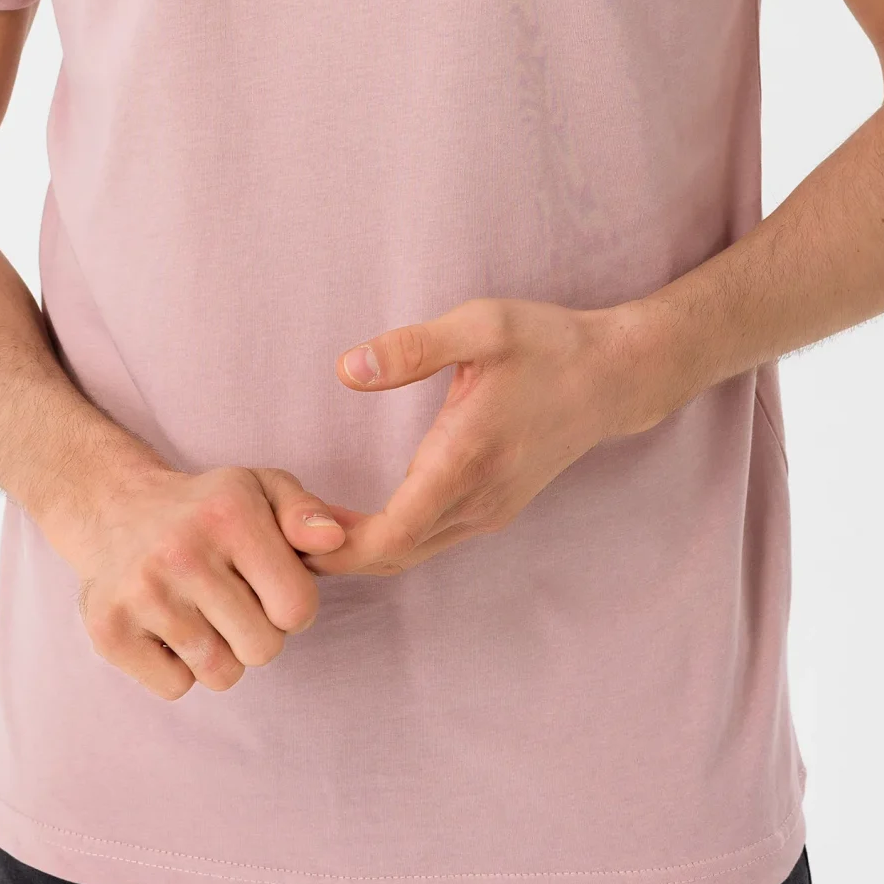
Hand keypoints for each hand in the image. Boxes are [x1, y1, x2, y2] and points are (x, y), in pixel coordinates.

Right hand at [50, 462, 360, 700]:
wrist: (115, 510)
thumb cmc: (208, 510)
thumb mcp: (262, 490)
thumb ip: (306, 513)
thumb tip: (334, 539)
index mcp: (229, 513)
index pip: (298, 609)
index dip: (292, 606)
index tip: (268, 585)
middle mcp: (182, 551)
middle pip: (263, 649)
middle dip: (257, 632)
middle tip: (230, 599)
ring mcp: (141, 593)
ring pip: (221, 674)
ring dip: (220, 653)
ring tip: (200, 611)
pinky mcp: (109, 631)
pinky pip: (177, 688)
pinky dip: (179, 669)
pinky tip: (166, 626)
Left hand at [301, 297, 634, 578]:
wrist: (615, 375)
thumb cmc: (546, 343)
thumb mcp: (481, 326)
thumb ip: (411, 348)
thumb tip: (345, 370)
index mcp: (467, 460)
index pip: (390, 535)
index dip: (334, 546)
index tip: (285, 530)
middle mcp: (478, 500)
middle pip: (392, 556)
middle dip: (330, 555)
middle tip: (269, 534)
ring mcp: (488, 510)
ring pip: (409, 554)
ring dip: (355, 550)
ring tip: (296, 527)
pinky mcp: (492, 508)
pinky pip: (427, 540)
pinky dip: (384, 540)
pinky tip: (348, 519)